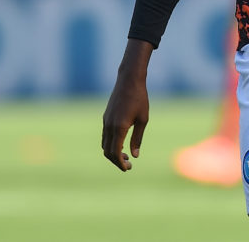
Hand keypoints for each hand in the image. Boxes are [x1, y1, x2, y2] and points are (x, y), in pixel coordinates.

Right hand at [101, 39, 152, 171]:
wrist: (129, 81)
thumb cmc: (140, 99)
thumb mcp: (143, 119)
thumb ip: (138, 138)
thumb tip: (135, 155)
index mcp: (119, 127)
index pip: (115, 152)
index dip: (120, 163)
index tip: (128, 167)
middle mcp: (109, 126)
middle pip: (107, 151)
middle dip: (116, 161)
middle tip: (128, 165)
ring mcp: (106, 121)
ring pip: (105, 144)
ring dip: (113, 153)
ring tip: (126, 156)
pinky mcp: (105, 117)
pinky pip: (105, 136)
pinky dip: (111, 144)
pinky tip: (121, 144)